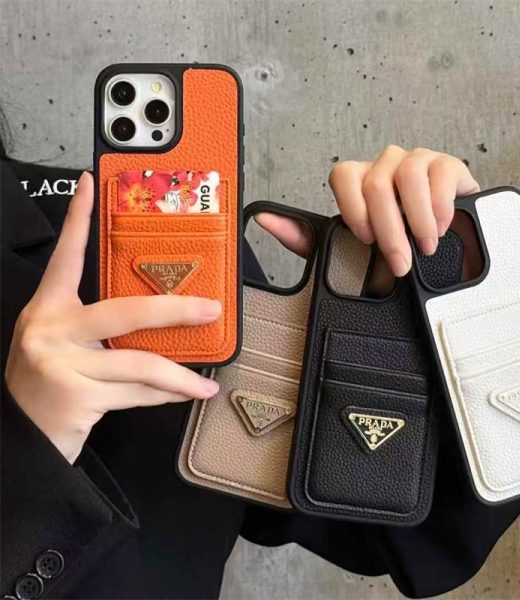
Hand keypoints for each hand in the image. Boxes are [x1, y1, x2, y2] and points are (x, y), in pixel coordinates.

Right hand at [5, 172, 220, 463]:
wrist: (20, 436)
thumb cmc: (50, 385)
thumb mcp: (65, 346)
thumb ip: (102, 329)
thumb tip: (162, 322)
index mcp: (49, 309)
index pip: (66, 257)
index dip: (78, 219)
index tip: (90, 185)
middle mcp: (50, 329)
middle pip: (123, 311)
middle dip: (174, 311)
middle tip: (210, 310)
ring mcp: (60, 362)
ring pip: (137, 362)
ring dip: (179, 375)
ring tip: (204, 383)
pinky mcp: (74, 394)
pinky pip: (134, 391)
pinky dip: (162, 395)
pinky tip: (182, 394)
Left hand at [256, 146, 478, 275]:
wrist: (442, 250)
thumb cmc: (392, 246)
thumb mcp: (346, 249)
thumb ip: (305, 237)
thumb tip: (262, 219)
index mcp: (359, 181)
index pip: (342, 173)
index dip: (353, 208)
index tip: (365, 240)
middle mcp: (385, 166)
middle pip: (377, 182)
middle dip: (389, 232)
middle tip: (399, 263)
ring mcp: (416, 161)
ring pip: (408, 174)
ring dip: (415, 220)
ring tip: (423, 246)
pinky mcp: (447, 165)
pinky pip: (440, 173)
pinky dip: (440, 207)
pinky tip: (440, 227)